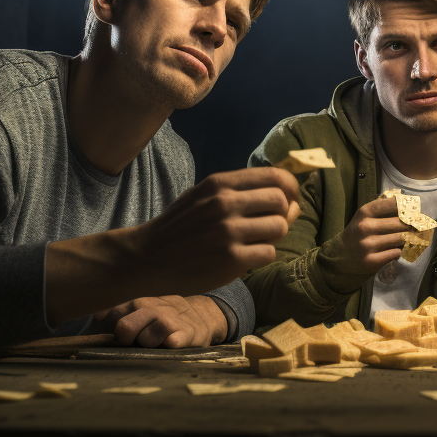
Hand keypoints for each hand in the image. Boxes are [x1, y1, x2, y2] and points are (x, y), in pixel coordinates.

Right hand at [46, 166, 301, 326]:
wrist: (146, 258)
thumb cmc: (181, 227)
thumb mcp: (205, 197)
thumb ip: (242, 192)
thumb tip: (290, 199)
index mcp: (220, 184)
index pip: (275, 176)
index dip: (290, 188)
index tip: (290, 198)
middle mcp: (225, 203)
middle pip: (281, 201)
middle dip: (283, 213)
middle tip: (270, 224)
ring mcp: (228, 232)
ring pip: (279, 227)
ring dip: (273, 236)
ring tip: (254, 241)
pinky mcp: (231, 260)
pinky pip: (269, 253)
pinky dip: (262, 255)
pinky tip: (245, 256)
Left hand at [93, 295, 226, 347]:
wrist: (203, 315)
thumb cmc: (164, 318)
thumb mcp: (143, 311)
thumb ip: (120, 313)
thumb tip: (97, 316)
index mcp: (139, 303)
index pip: (113, 315)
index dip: (112, 330)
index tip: (121, 337)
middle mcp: (154, 308)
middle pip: (124, 328)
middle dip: (126, 339)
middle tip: (137, 343)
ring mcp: (171, 320)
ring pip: (147, 338)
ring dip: (148, 345)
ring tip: (156, 345)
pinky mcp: (188, 334)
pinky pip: (173, 341)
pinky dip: (169, 344)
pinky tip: (169, 344)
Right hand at [337, 196, 412, 275]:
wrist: (342, 255)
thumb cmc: (359, 232)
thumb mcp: (365, 216)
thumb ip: (383, 207)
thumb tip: (408, 201)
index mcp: (365, 212)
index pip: (393, 204)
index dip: (408, 207)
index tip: (416, 210)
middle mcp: (365, 227)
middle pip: (401, 223)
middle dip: (413, 224)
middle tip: (421, 226)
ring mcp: (368, 244)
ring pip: (400, 238)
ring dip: (409, 238)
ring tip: (414, 237)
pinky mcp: (372, 260)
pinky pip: (396, 253)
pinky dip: (400, 251)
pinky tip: (398, 249)